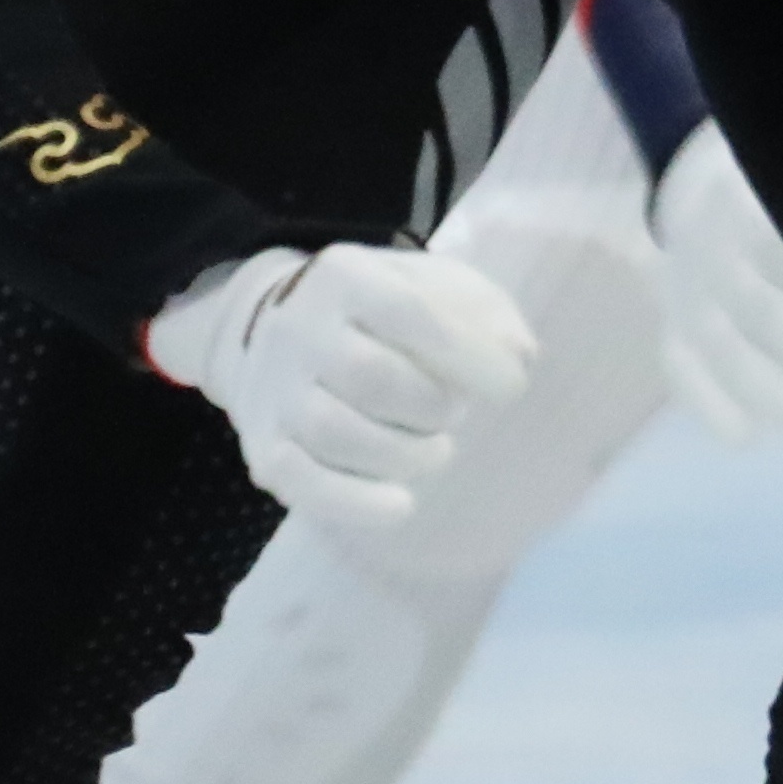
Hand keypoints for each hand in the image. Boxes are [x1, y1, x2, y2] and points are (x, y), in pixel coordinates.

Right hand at [143, 242, 539, 534]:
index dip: (468, 355)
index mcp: (345, 277)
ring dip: (405, 454)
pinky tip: (401, 506)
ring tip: (435, 450)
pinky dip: (355, 503)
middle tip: (454, 413)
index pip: (408, 313)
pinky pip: (302, 482)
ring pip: (336, 433)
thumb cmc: (380, 314)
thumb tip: (518, 354)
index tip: (512, 388)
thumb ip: (483, 311)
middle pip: (370, 376)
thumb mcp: (433, 286)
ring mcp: (274, 391)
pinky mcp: (264, 447)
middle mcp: (299, 329)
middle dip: (432, 406)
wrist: (279, 333)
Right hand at [642, 125, 782, 444]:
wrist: (705, 178)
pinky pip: (680, 361)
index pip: (774, 235)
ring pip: (713, 337)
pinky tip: (745, 438)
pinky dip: (708, 402)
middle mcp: (709, 238)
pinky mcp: (671, 314)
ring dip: (759, 384)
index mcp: (747, 195)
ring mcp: (682, 279)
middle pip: (751, 298)